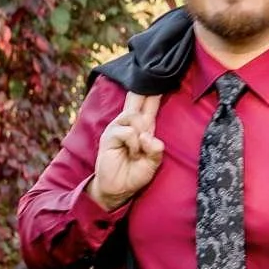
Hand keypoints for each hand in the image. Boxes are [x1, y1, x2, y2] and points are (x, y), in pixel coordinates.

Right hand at [90, 89, 165, 214]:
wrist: (119, 189)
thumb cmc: (135, 174)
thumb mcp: (152, 163)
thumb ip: (155, 150)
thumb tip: (149, 136)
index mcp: (141, 129)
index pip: (147, 107)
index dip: (152, 94)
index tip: (159, 80)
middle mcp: (129, 125)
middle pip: (135, 101)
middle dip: (142, 91)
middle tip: (152, 79)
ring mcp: (117, 129)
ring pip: (134, 116)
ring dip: (141, 131)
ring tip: (138, 149)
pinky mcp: (109, 136)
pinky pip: (127, 131)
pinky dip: (133, 143)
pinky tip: (132, 153)